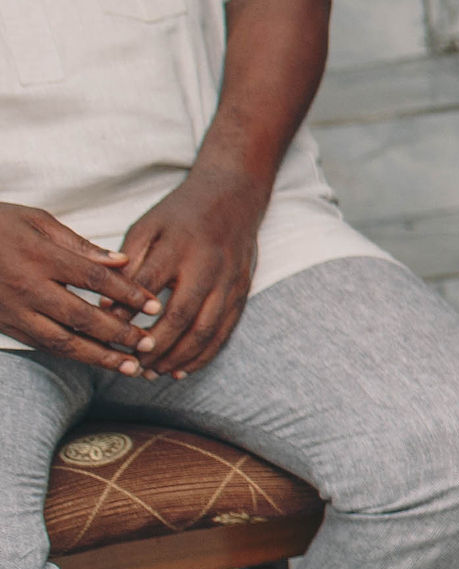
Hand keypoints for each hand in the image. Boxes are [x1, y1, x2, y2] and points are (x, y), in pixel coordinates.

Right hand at [0, 203, 161, 375]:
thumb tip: (122, 262)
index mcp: (40, 257)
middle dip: (120, 334)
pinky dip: (72, 356)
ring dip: (99, 356)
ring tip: (130, 366)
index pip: (94, 279)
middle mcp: (27, 287)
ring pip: (62, 341)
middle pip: (82, 316)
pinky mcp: (5, 324)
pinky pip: (42, 345)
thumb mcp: (37, 221)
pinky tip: (95, 361)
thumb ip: (80, 244)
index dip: (128, 294)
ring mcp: (13, 310)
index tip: (153, 306)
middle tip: (150, 343)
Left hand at [118, 167, 263, 376]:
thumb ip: (128, 262)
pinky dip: (204, 355)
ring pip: (206, 329)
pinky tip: (182, 369)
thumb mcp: (147, 226)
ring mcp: (229, 281)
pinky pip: (224, 331)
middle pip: (181, 315)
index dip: (126, 312)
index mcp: (179, 247)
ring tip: (154, 372)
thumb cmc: (180, 213)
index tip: (105, 332)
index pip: (148, 285)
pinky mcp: (242, 292)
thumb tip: (108, 303)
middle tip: (131, 364)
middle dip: (155, 345)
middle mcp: (208, 266)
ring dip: (179, 357)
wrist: (234, 196)